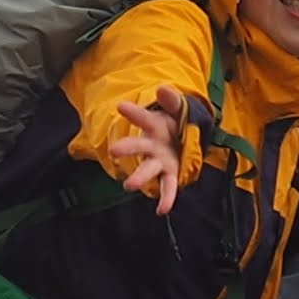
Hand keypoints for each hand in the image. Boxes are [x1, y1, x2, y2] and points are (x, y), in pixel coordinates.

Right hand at [104, 91, 208, 210]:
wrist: (184, 138)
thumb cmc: (176, 122)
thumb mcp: (178, 108)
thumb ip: (172, 100)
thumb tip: (162, 88)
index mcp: (155, 126)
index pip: (143, 118)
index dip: (133, 112)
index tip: (120, 106)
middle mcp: (153, 145)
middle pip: (139, 146)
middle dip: (127, 148)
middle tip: (114, 151)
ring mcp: (160, 161)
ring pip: (148, 169)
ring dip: (139, 177)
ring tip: (128, 185)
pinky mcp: (170, 173)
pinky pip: (168, 187)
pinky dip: (166, 198)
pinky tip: (162, 210)